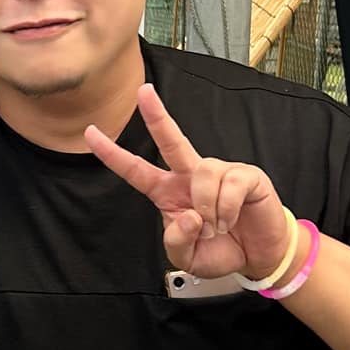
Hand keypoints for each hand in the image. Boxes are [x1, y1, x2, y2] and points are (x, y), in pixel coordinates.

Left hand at [86, 83, 293, 282]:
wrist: (259, 256)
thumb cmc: (220, 250)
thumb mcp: (188, 258)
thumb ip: (176, 242)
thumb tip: (188, 216)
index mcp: (169, 193)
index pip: (136, 170)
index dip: (112, 154)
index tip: (90, 133)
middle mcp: (191, 176)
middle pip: (171, 140)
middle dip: (156, 115)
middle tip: (143, 91)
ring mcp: (219, 172)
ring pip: (202, 174)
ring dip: (207, 208)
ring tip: (216, 226)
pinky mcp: (245, 175)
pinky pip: (228, 184)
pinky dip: (225, 210)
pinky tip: (230, 219)